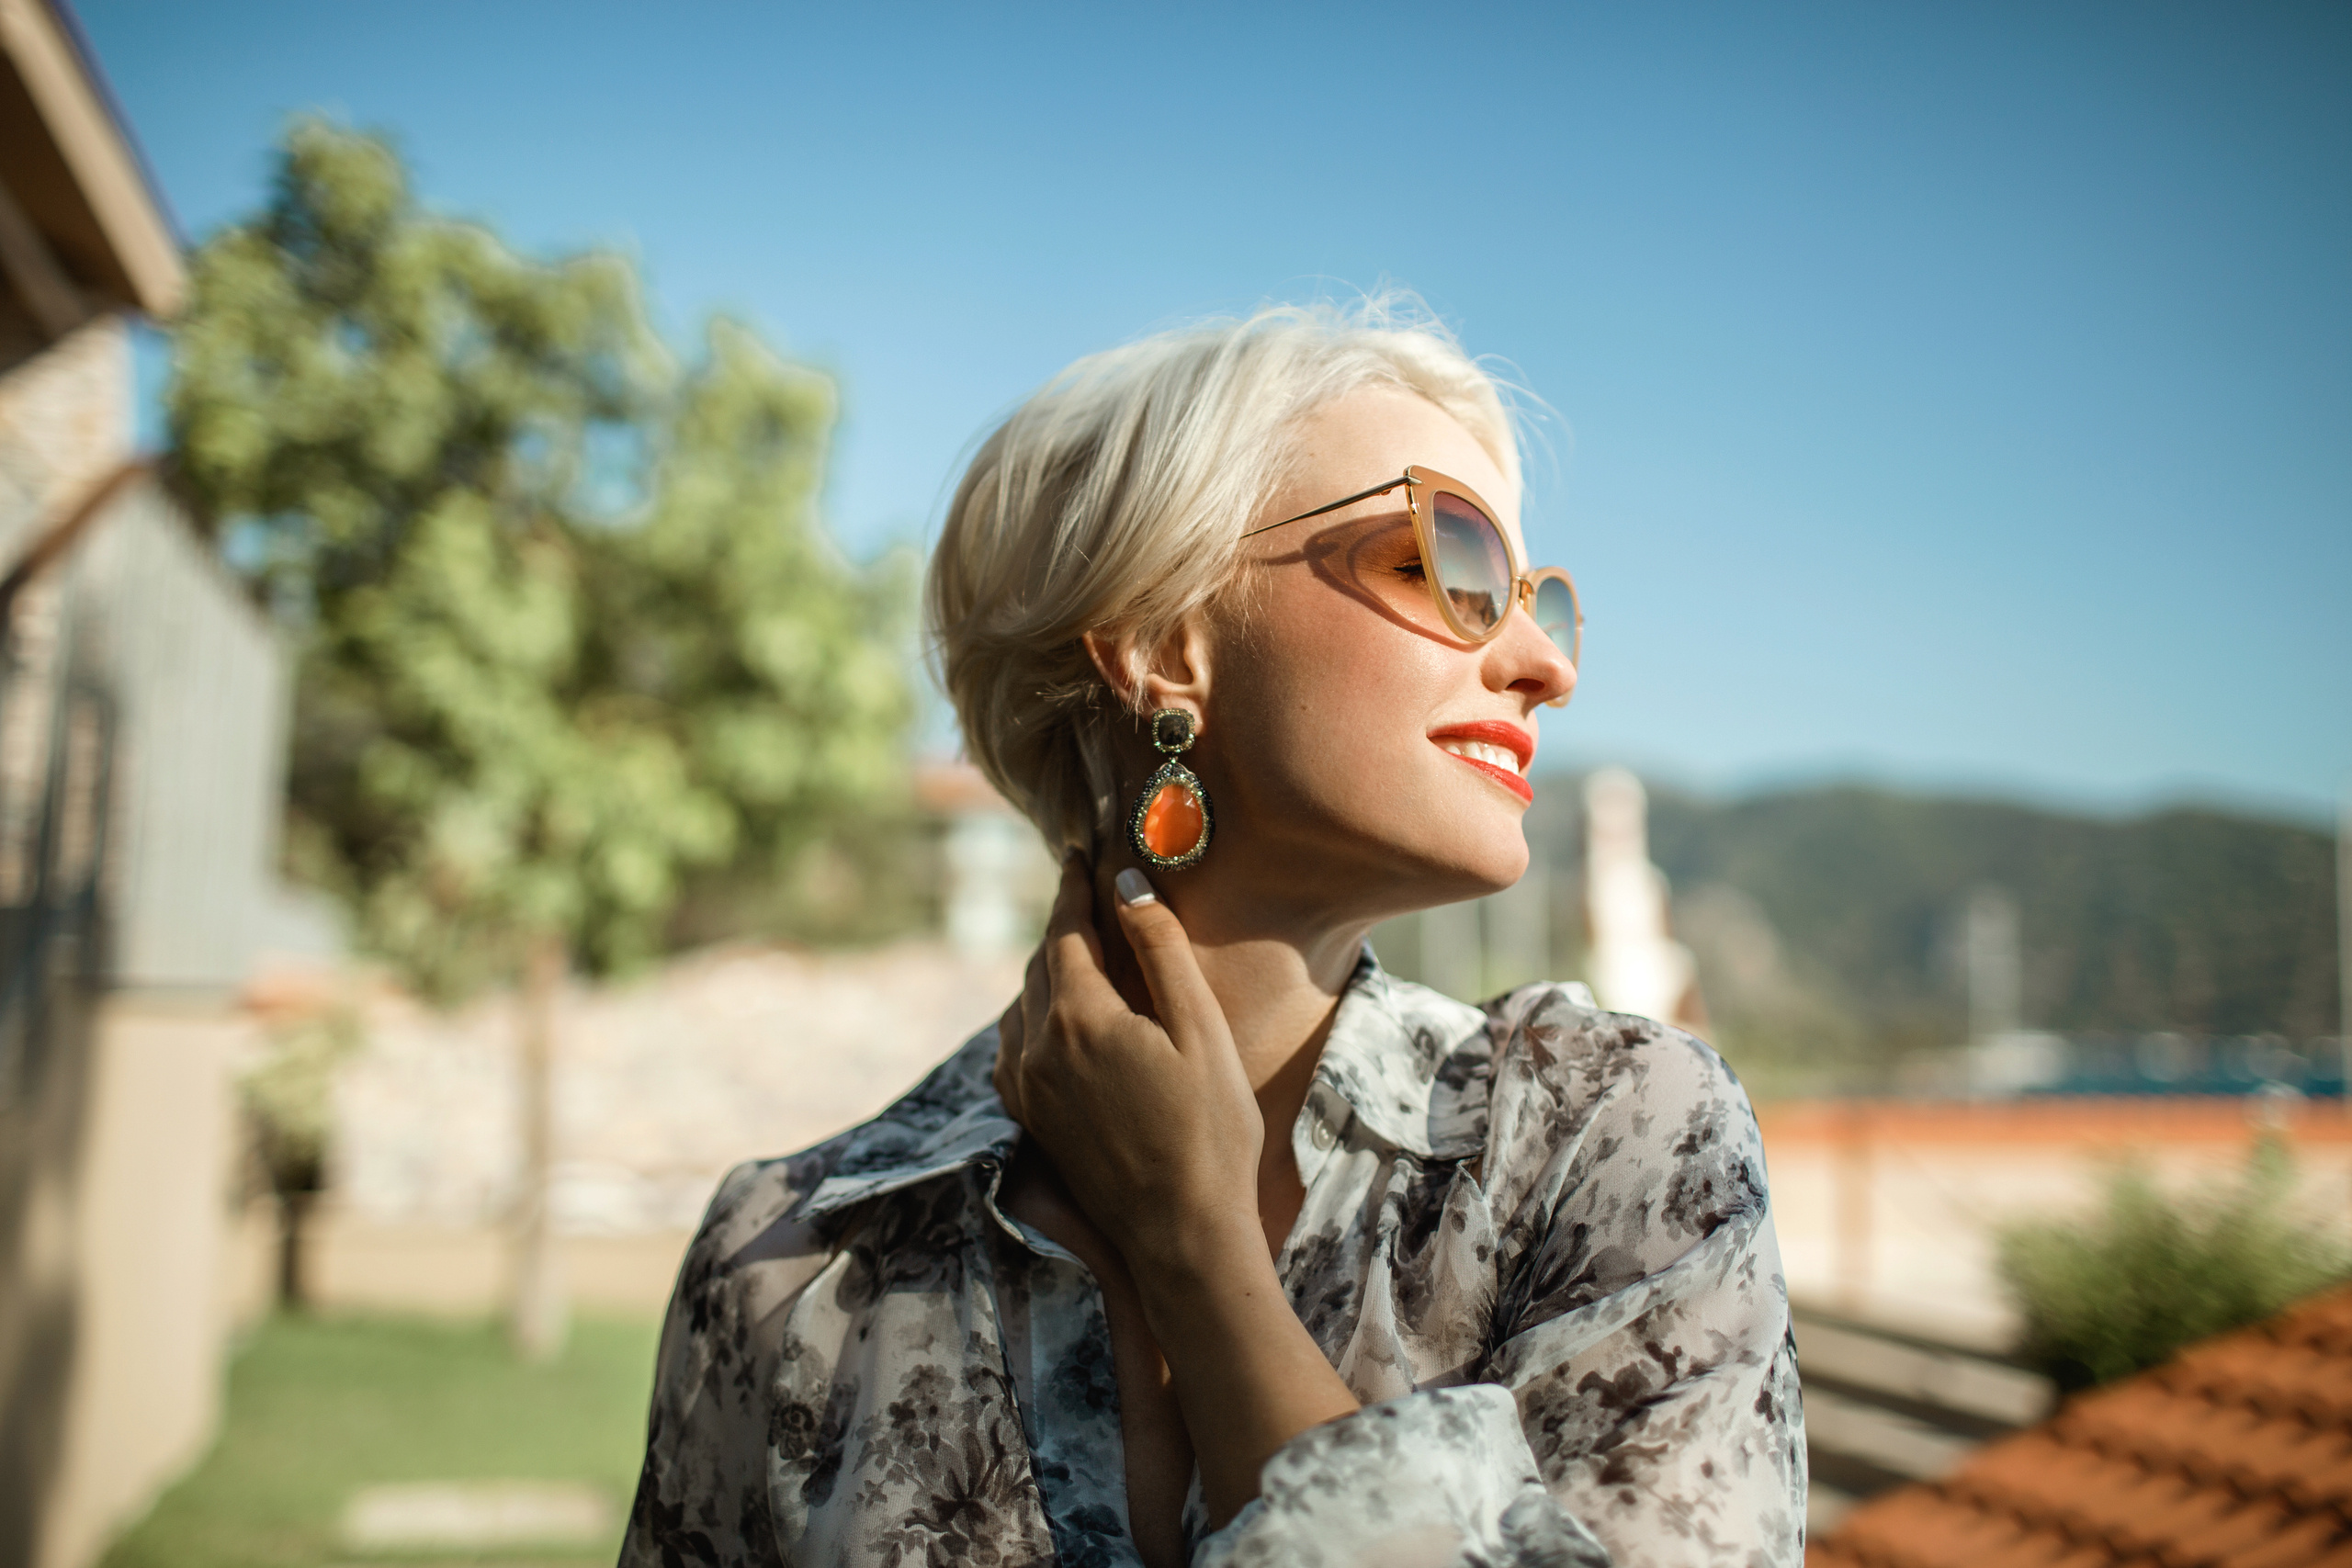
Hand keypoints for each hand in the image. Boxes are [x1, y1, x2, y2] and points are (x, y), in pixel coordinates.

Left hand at [993, 856, 1264, 1273]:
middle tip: (1084, 896)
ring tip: (1078, 953)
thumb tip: (1126, 887)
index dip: (1073, 889)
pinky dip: (1032, 1019)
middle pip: (1040, 965)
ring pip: (1023, 1007)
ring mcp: (1027, 1091)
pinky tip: (1056, 1022)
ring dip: (1046, 973)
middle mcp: (1037, 1050)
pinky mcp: (1031, 1122)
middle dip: (1062, 927)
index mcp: (1080, 1018)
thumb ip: (1160, 951)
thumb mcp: (1199, 1030)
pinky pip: (1014, 1050)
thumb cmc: (1210, 1131)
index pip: (1064, 931)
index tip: (1077, 854)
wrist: (1181, 1234)